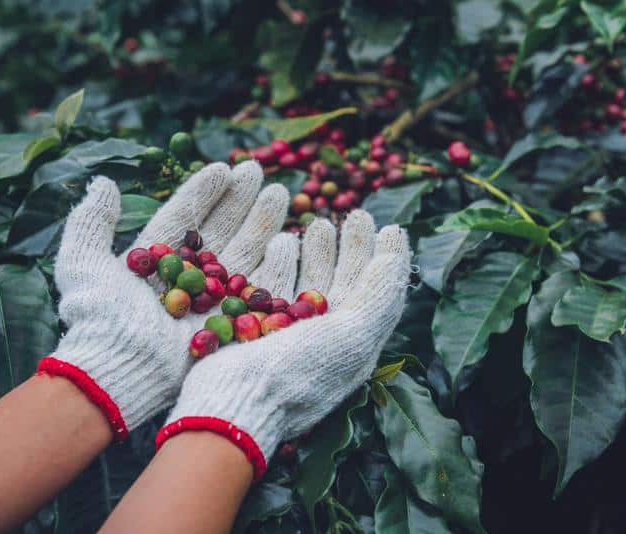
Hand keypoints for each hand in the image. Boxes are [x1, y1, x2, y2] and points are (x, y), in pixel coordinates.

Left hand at [39, 161, 288, 438]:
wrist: (123, 367)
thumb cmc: (99, 319)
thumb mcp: (83, 263)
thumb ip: (90, 221)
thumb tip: (102, 183)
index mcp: (155, 261)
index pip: (183, 217)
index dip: (203, 192)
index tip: (224, 167)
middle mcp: (186, 278)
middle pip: (219, 230)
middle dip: (240, 200)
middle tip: (259, 171)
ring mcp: (210, 300)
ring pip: (242, 253)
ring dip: (262, 222)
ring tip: (281, 192)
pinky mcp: (231, 321)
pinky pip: (257, 287)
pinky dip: (274, 262)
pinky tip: (289, 237)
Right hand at [156, 210, 410, 477]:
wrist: (232, 404)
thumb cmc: (297, 373)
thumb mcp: (352, 337)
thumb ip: (378, 298)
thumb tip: (393, 259)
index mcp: (355, 343)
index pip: (379, 294)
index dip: (388, 260)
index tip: (390, 227)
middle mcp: (325, 338)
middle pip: (345, 282)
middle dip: (352, 247)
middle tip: (356, 214)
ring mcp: (289, 332)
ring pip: (311, 281)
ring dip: (318, 249)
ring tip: (320, 222)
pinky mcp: (256, 325)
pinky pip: (276, 286)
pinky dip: (283, 262)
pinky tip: (283, 239)